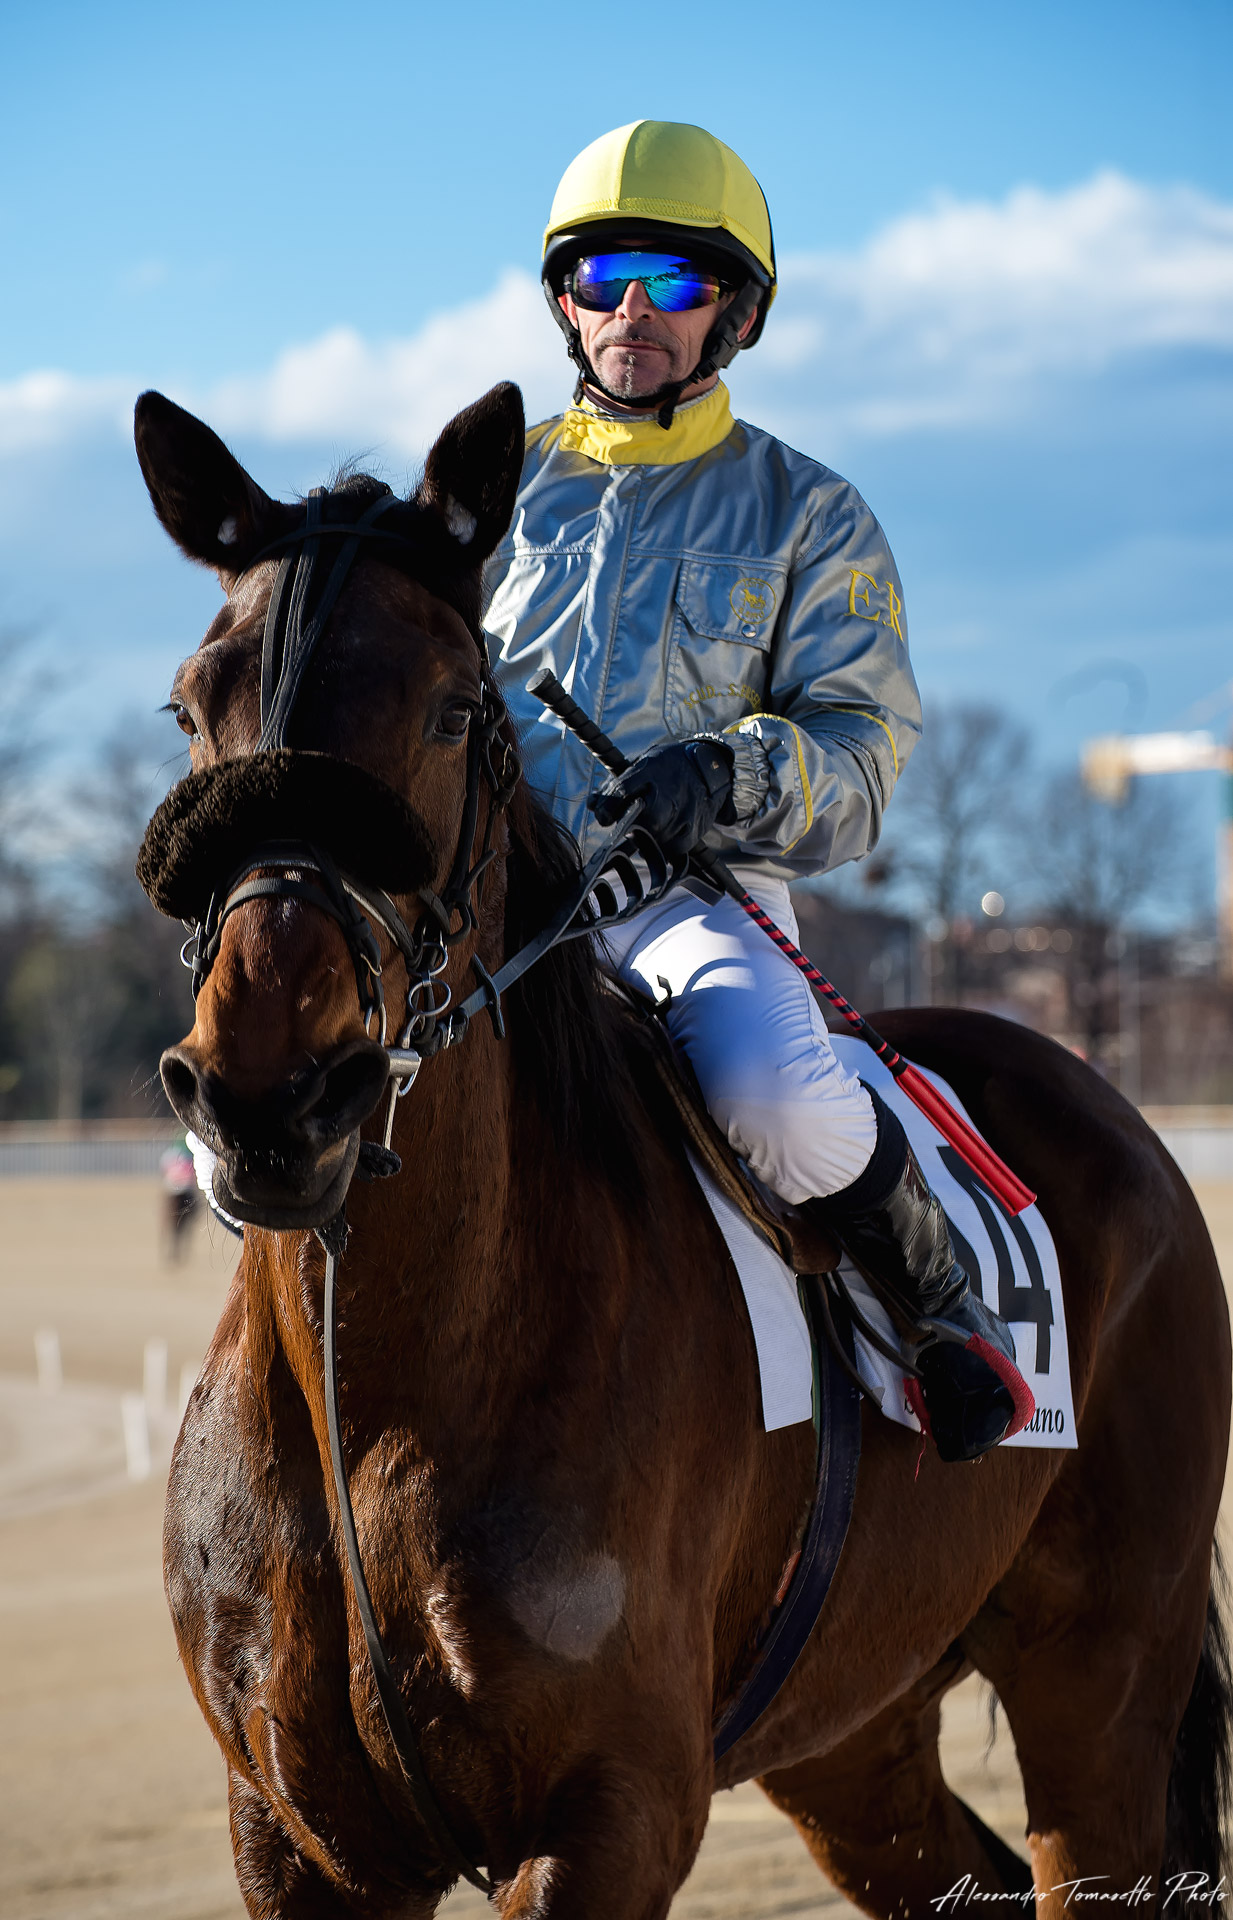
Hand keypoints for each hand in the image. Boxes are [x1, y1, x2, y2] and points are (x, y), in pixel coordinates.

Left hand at [588, 737, 734, 864]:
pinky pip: (673, 848)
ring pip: (657, 837)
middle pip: (645, 818)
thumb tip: (593, 804)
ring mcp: (684, 811)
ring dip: (647, 837)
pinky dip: (664, 845)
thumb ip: (616, 786)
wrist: (709, 767)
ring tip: (648, 827)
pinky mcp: (694, 828)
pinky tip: (662, 834)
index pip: (622, 790)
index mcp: (649, 771)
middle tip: (630, 824)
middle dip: (633, 825)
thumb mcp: (642, 765)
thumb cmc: (667, 767)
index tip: (604, 817)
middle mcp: (668, 791)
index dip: (608, 808)